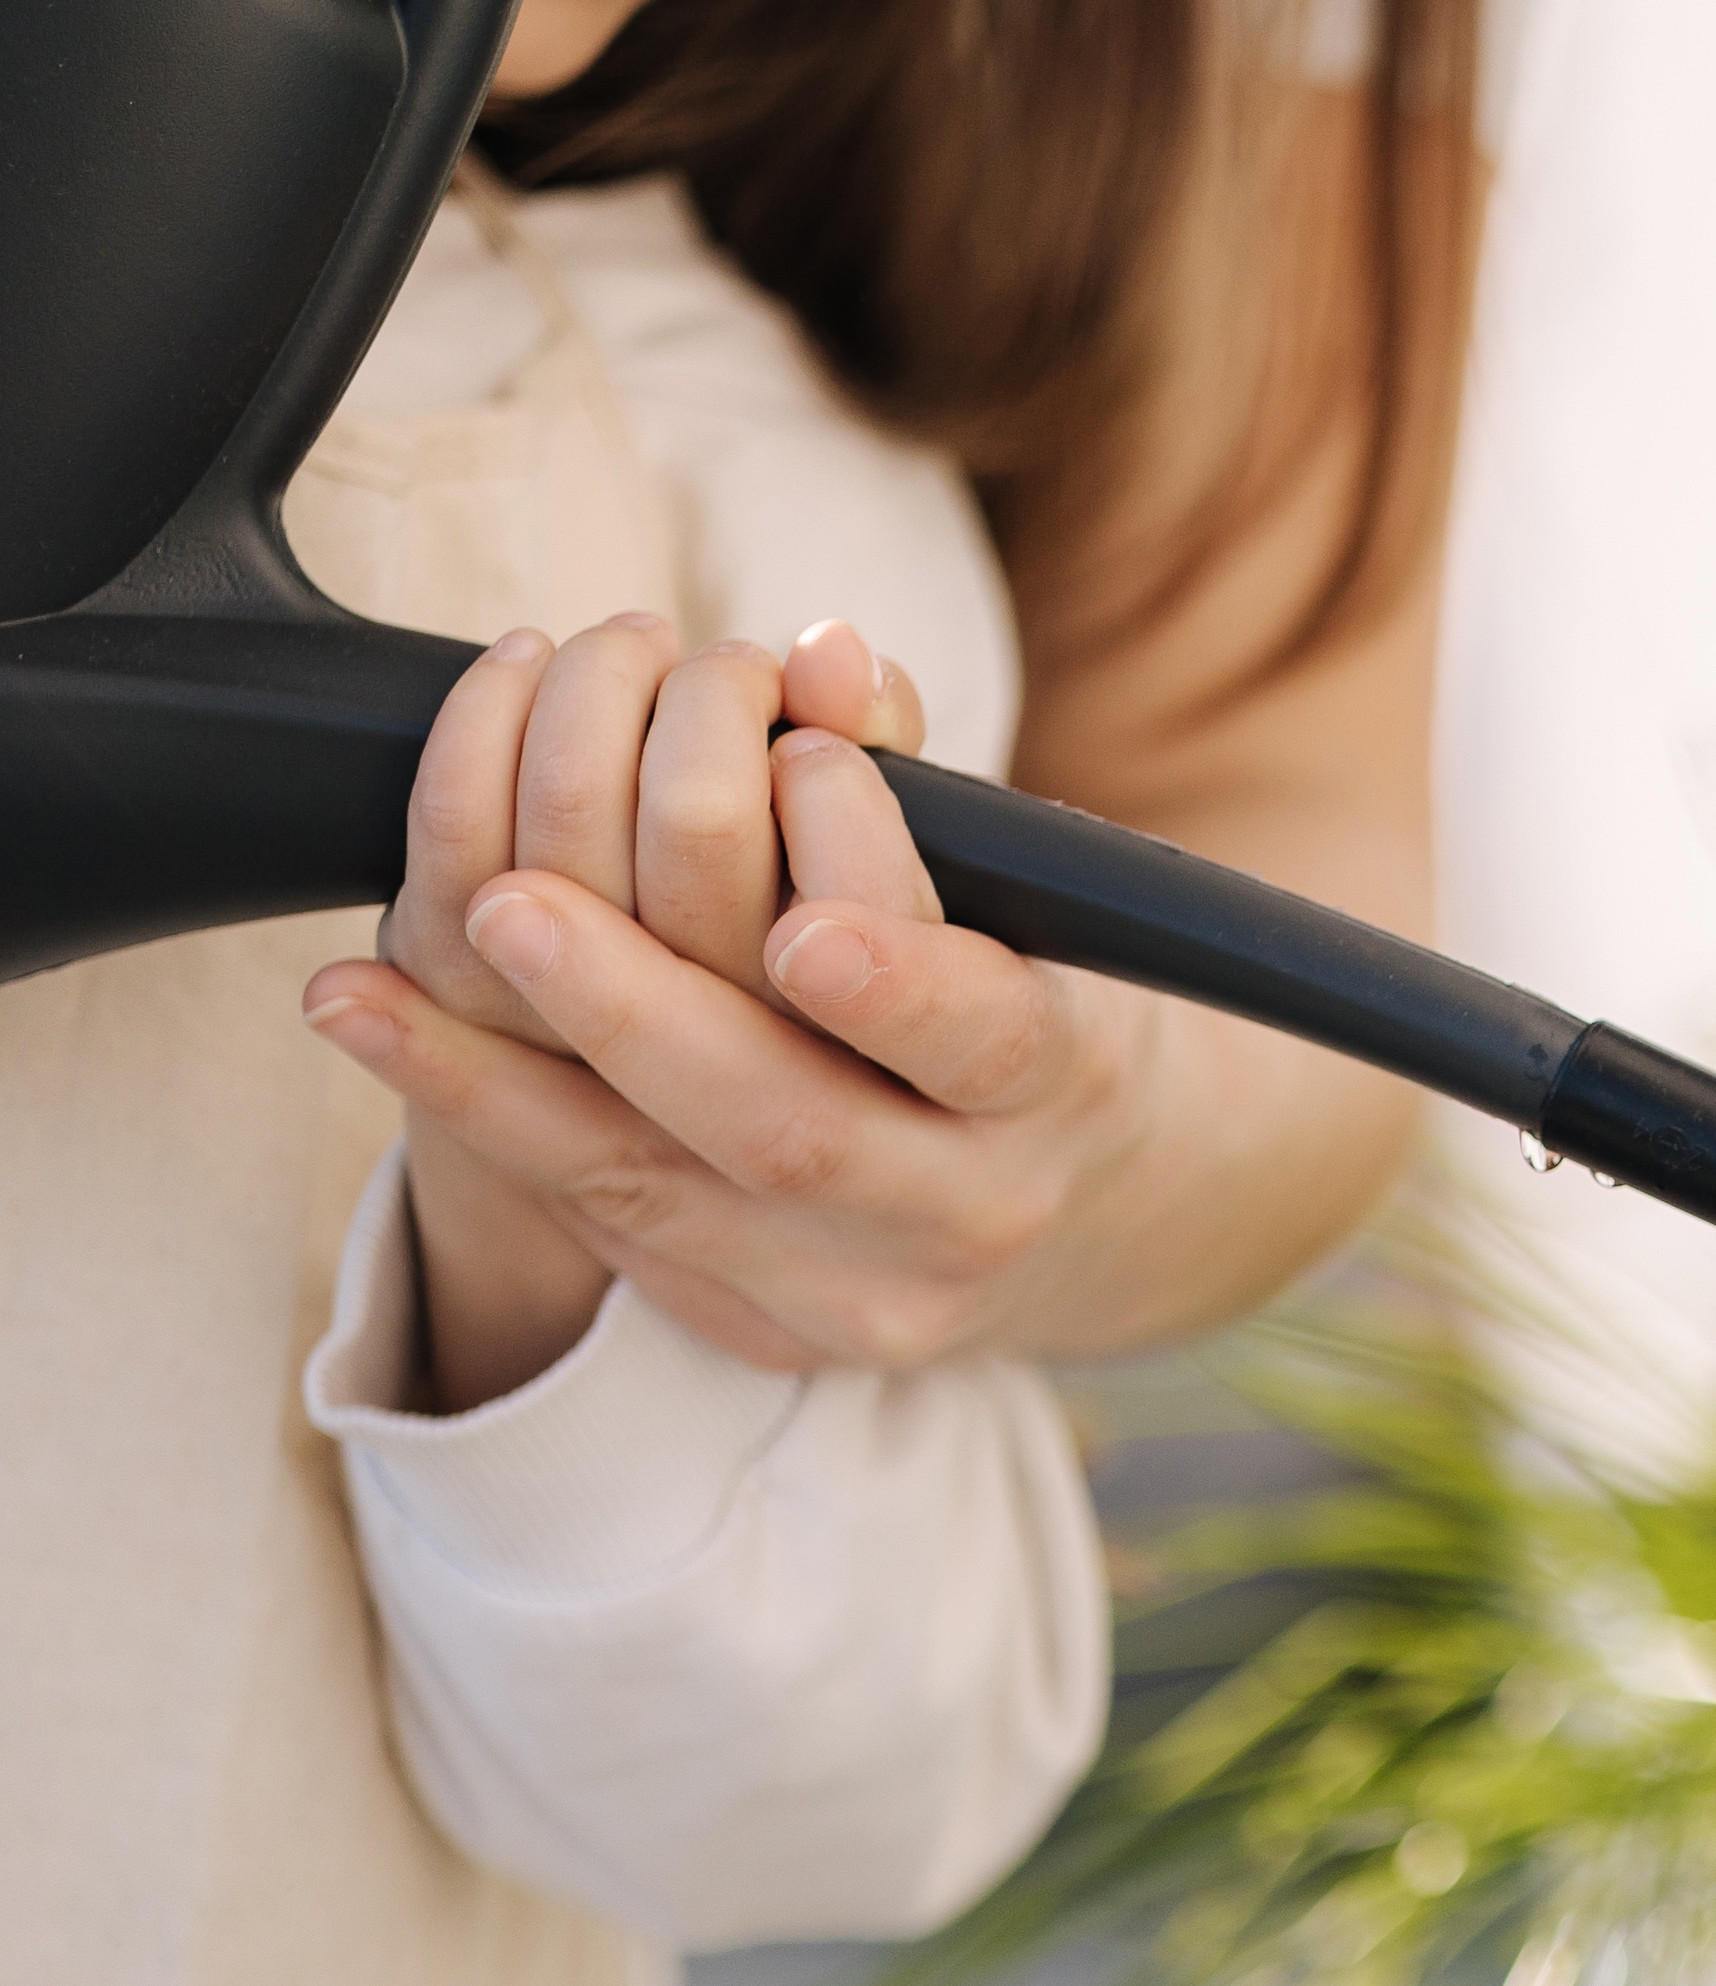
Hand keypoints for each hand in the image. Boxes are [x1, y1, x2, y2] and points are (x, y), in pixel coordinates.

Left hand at [301, 612, 1163, 1409]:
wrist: (1069, 1211)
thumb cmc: (1019, 1003)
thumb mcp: (1025, 899)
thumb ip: (914, 777)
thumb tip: (824, 659)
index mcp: (1062, 1084)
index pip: (983, 1034)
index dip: (893, 981)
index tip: (802, 920)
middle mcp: (968, 1207)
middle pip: (792, 1128)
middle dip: (639, 1014)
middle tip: (516, 907)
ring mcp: (856, 1289)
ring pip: (663, 1192)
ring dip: (501, 1076)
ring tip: (375, 984)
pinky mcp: (758, 1327)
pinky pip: (602, 1225)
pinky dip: (482, 1117)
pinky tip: (376, 1022)